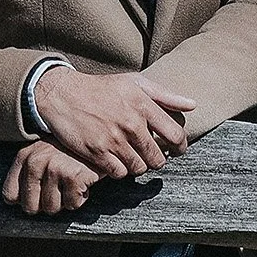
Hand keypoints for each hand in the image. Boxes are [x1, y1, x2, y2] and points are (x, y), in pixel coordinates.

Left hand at [2, 141, 103, 215]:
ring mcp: (54, 168)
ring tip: (71, 182)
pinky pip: (72, 205)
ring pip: (51, 208)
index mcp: (24, 156)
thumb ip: (28, 174)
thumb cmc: (70, 151)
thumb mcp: (43, 154)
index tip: (38, 193)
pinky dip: (80, 198)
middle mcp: (36, 161)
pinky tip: (83, 182)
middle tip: (59, 188)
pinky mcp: (74, 176)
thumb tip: (14, 202)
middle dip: (46, 203)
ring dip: (65, 200)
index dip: (25, 200)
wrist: (100, 138)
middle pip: (30, 207)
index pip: (10, 195)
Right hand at [33, 68, 194, 179]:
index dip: (180, 146)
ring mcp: (113, 140)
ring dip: (138, 166)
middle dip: (157, 159)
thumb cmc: (101, 88)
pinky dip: (120, 171)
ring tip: (133, 158)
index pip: (175, 135)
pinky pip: (119, 174)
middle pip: (157, 157)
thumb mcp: (134, 83)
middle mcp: (131, 123)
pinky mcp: (97, 153)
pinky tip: (116, 161)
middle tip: (152, 156)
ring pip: (139, 168)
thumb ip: (165, 95)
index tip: (178, 150)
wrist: (63, 94)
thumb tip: (193, 105)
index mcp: (143, 105)